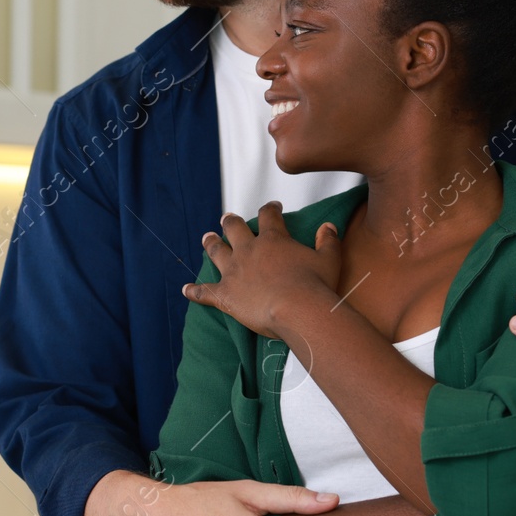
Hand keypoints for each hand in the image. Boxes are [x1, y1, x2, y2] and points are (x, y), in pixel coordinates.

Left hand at [182, 202, 340, 338]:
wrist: (297, 308)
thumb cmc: (316, 285)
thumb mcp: (329, 259)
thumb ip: (328, 240)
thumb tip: (328, 227)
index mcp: (273, 239)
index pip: (268, 216)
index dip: (270, 209)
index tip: (272, 207)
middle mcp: (249, 250)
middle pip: (234, 228)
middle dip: (230, 222)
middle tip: (228, 219)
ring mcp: (234, 271)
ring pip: (216, 251)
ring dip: (211, 243)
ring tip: (207, 238)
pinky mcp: (225, 294)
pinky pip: (205, 292)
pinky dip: (194, 292)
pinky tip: (185, 290)